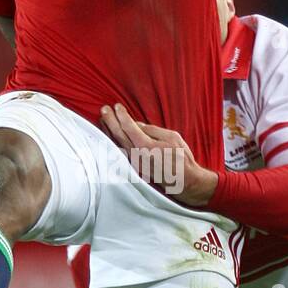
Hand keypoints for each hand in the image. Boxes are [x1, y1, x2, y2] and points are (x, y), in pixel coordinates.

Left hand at [100, 104, 218, 204]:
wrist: (184, 181)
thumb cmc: (181, 158)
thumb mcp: (172, 137)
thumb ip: (152, 130)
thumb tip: (137, 125)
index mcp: (146, 146)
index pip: (128, 127)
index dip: (121, 115)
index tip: (116, 106)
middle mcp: (136, 156)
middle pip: (118, 135)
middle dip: (110, 120)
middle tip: (104, 109)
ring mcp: (133, 164)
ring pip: (116, 144)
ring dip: (108, 131)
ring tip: (103, 119)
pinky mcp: (134, 169)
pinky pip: (120, 152)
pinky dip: (113, 142)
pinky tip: (110, 136)